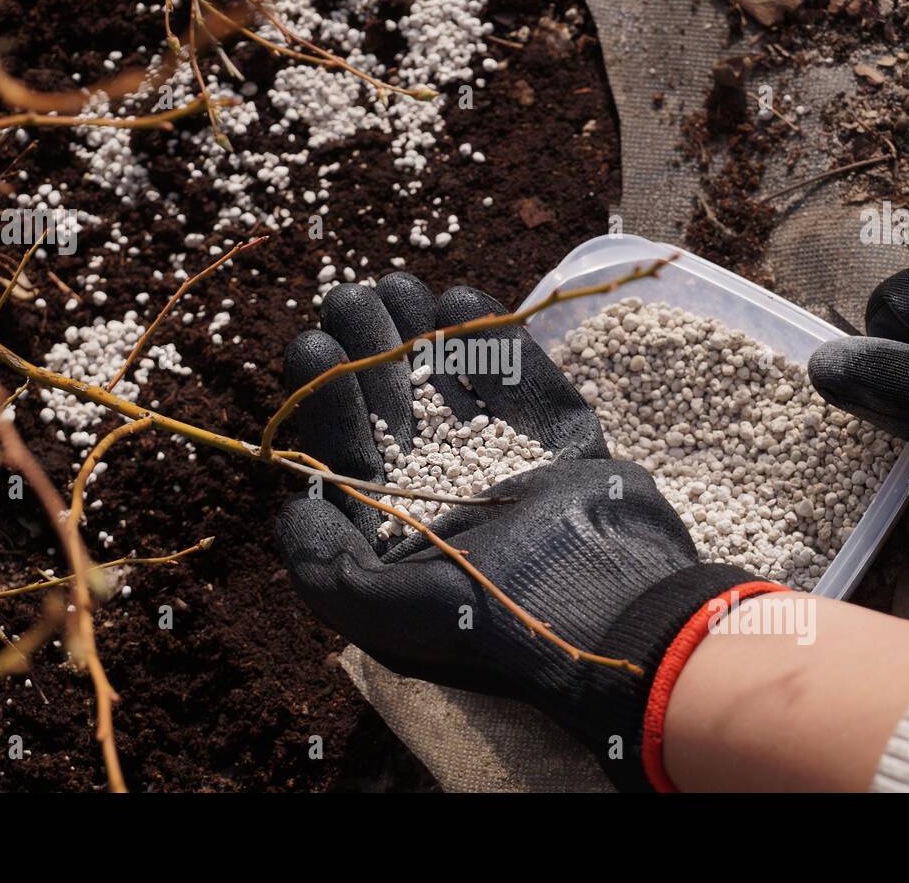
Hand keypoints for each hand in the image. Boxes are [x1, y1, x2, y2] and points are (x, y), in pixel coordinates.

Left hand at [274, 274, 769, 789]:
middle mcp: (451, 497)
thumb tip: (291, 509)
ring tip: (397, 285)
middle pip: (399, 411)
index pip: (353, 457)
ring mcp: (510, 465)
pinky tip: (458, 300)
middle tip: (352, 297)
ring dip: (423, 335)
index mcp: (405, 538)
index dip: (328, 400)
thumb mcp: (391, 619)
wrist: (617, 616)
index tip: (312, 345)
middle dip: (371, 352)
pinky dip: (494, 341)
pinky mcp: (564, 443)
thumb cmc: (498, 623)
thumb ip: (327, 572)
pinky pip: (523, 382)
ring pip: (457, 387)